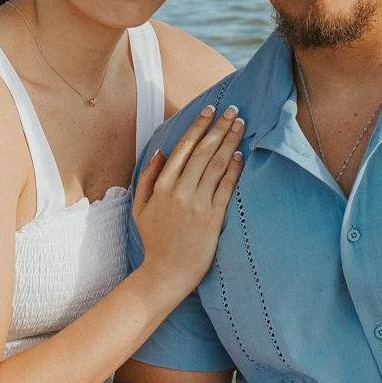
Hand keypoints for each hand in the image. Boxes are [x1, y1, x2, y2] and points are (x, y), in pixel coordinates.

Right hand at [133, 103, 244, 293]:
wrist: (166, 273)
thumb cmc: (154, 241)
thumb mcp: (140, 208)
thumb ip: (148, 177)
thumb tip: (161, 152)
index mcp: (162, 186)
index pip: (184, 147)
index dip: (198, 126)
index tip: (210, 110)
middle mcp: (180, 191)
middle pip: (204, 151)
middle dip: (220, 127)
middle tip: (234, 110)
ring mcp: (197, 204)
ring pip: (216, 164)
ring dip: (230, 141)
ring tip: (241, 125)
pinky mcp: (212, 218)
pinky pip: (226, 187)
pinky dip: (234, 169)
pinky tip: (241, 154)